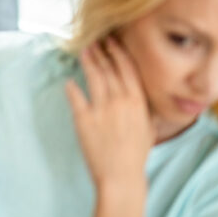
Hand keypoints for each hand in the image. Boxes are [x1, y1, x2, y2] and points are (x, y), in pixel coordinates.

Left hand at [65, 38, 153, 186]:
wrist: (121, 176)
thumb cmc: (136, 156)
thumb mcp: (148, 128)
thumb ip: (145, 110)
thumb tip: (141, 97)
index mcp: (138, 102)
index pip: (127, 69)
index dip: (119, 53)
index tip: (112, 41)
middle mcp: (120, 101)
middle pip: (109, 68)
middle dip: (102, 52)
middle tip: (95, 39)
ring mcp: (101, 109)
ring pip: (94, 76)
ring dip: (88, 61)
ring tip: (84, 50)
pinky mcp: (84, 119)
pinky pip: (76, 97)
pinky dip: (71, 87)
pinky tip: (69, 80)